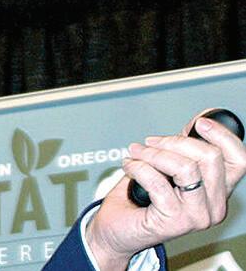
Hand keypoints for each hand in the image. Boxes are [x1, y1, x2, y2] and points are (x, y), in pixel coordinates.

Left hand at [85, 108, 245, 269]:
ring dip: (154, 154)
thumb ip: (184, 148)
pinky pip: (159, 182)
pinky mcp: (175, 221)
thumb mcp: (167, 166)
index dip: (222, 135)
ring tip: (136, 153)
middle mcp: (215, 206)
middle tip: (150, 142)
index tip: (200, 123)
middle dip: (174, 141)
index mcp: (218, 191)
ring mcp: (197, 216)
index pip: (239, 160)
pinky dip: (139, 167)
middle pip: (210, 157)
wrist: (116, 228)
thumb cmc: (139, 197)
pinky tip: (129, 166)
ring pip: (187, 167)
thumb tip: (199, 121)